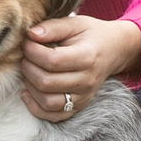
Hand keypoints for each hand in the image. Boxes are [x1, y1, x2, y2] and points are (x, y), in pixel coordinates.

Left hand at [21, 15, 140, 121]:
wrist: (113, 50)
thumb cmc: (91, 35)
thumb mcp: (75, 23)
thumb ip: (53, 27)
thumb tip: (30, 35)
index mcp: (87, 57)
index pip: (52, 60)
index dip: (32, 51)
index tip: (28, 42)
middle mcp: (86, 81)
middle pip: (46, 82)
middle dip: (28, 68)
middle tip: (26, 56)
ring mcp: (83, 97)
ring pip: (47, 102)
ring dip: (30, 87)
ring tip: (29, 71)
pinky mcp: (79, 106)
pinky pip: (54, 116)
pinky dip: (36, 108)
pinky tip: (28, 92)